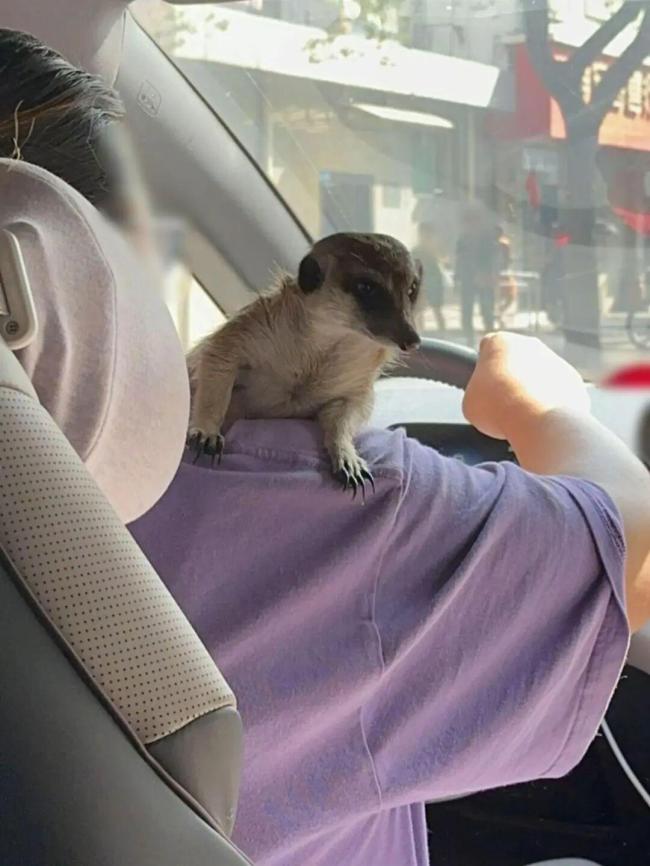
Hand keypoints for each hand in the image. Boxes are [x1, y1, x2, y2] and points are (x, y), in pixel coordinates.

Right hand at [462, 333, 589, 439]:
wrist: (536, 419)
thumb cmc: (497, 407)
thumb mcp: (470, 401)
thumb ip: (479, 393)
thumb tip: (489, 401)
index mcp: (501, 342)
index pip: (488, 350)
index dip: (484, 371)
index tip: (484, 390)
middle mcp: (531, 345)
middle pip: (517, 362)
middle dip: (511, 382)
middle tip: (503, 407)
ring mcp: (556, 362)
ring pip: (540, 377)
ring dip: (532, 394)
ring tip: (522, 419)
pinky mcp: (575, 382)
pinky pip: (558, 394)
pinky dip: (551, 407)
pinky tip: (542, 422)